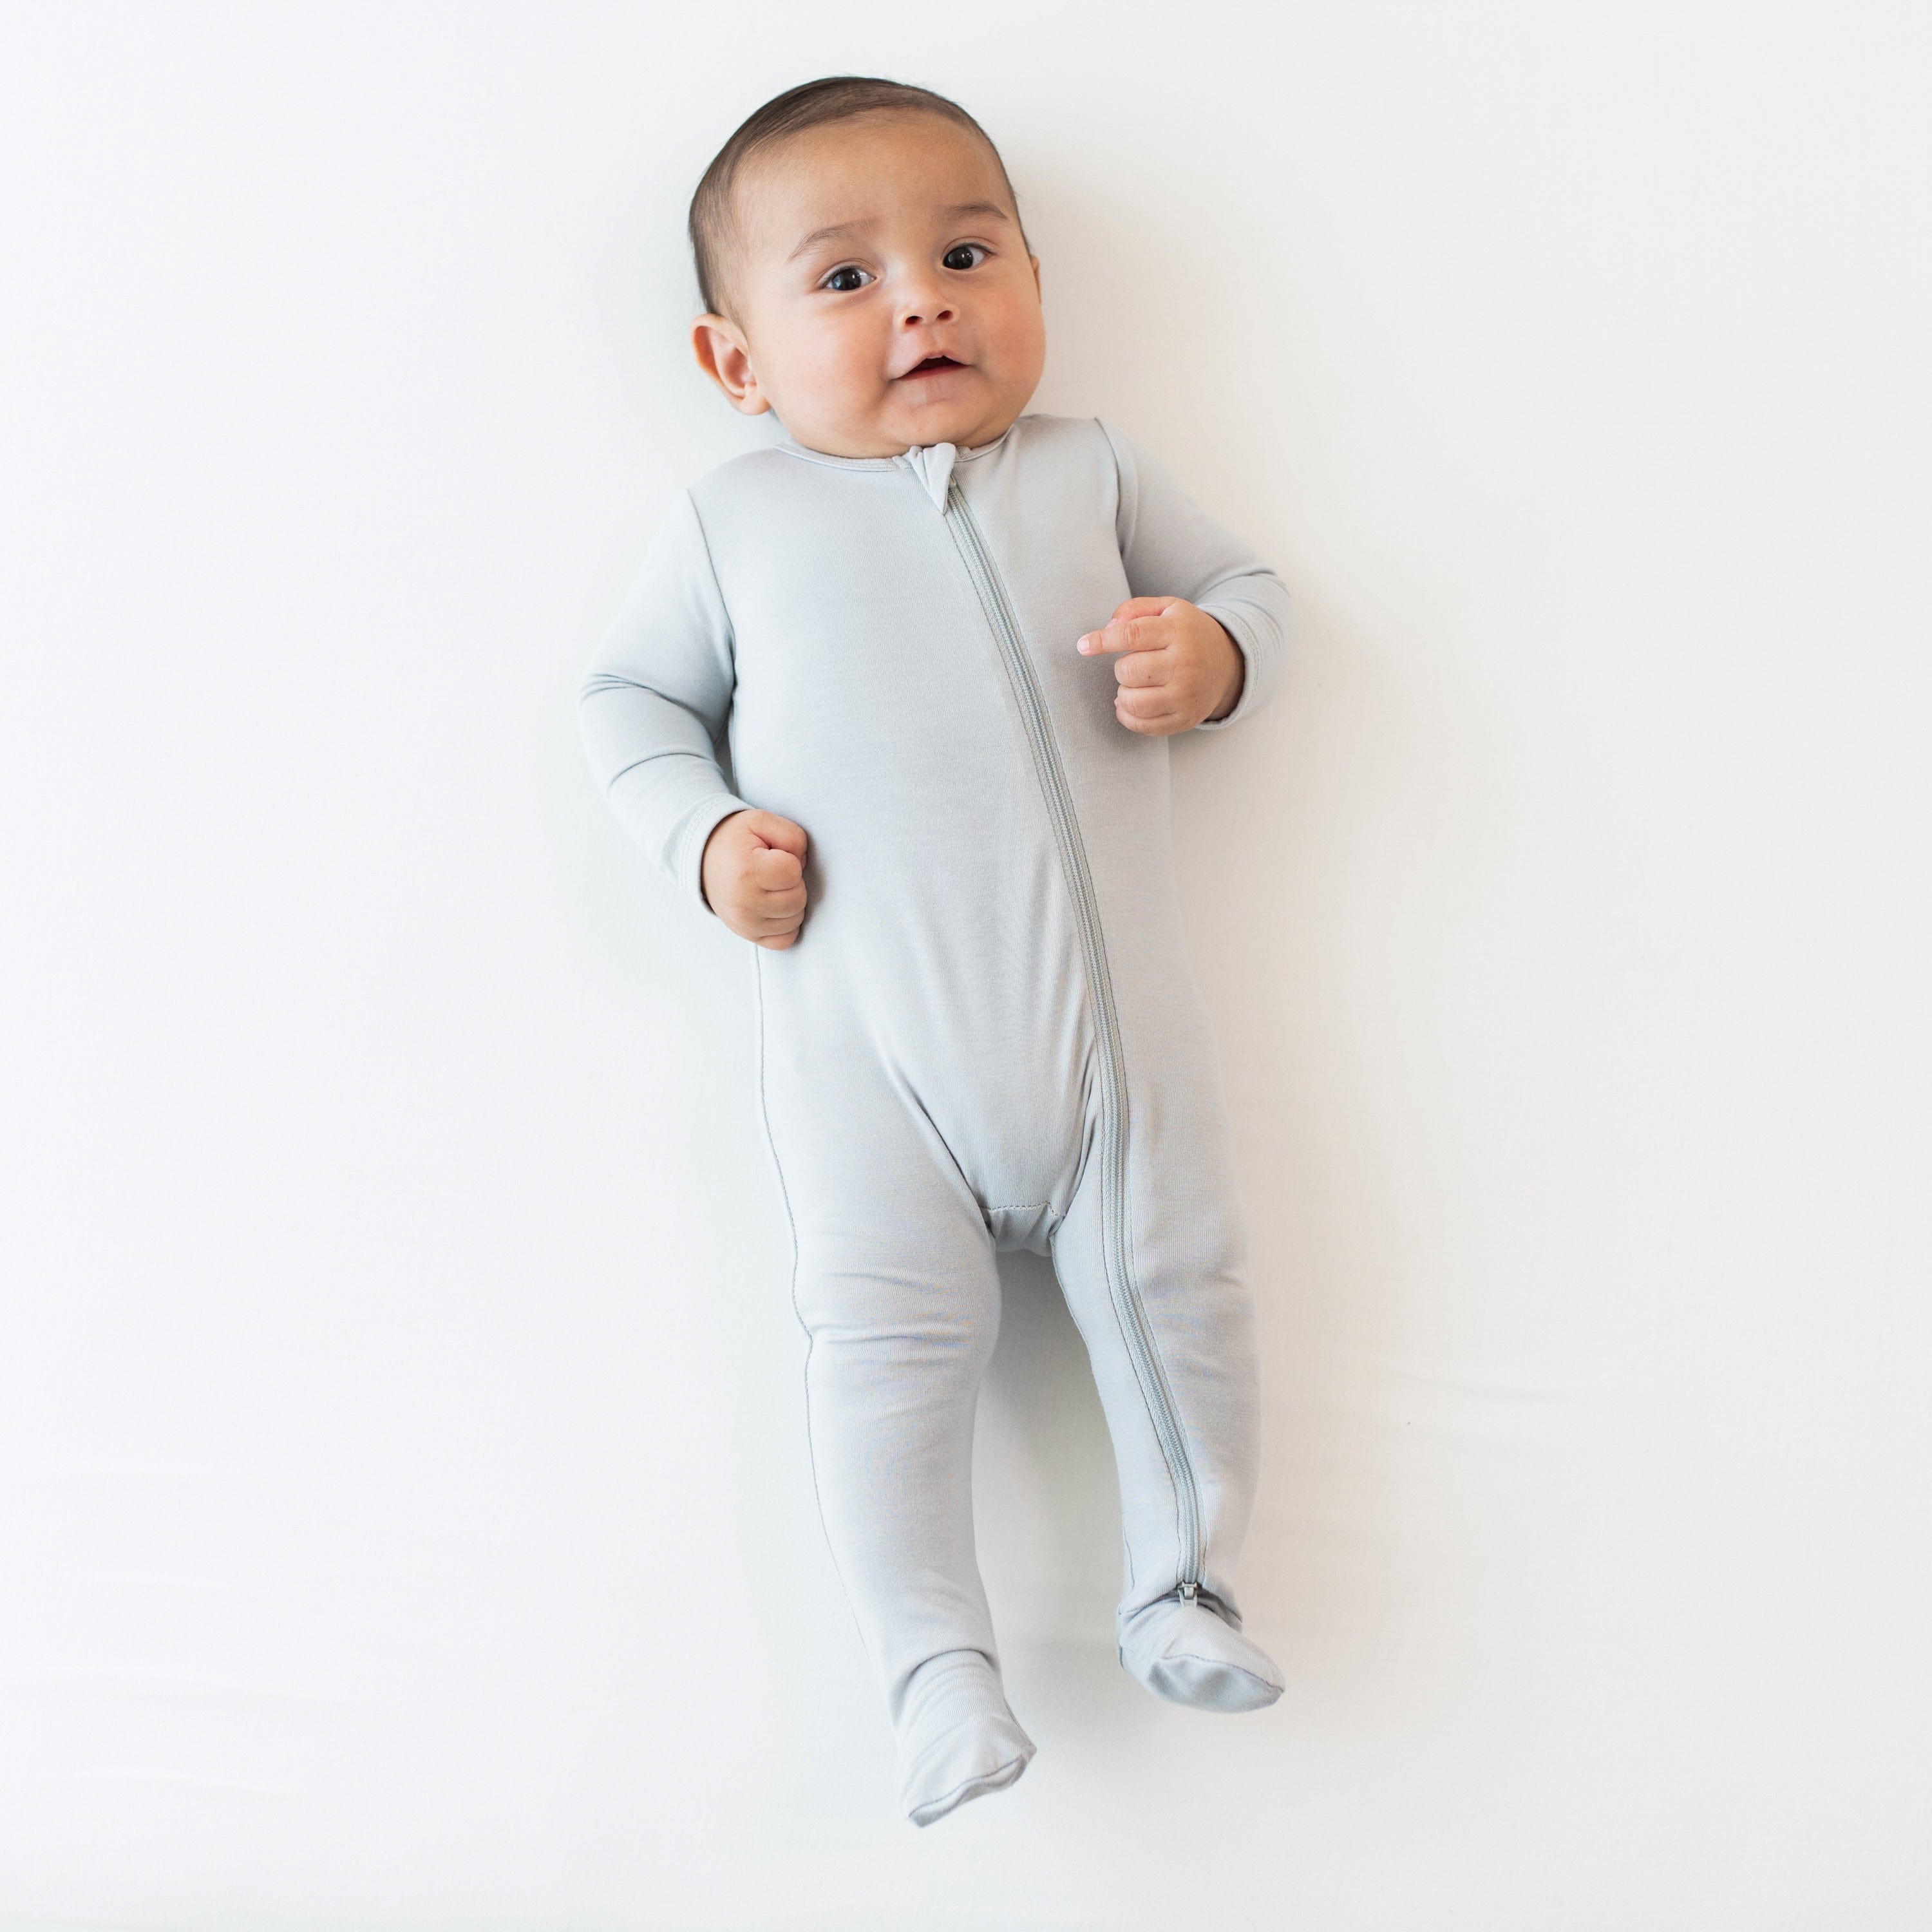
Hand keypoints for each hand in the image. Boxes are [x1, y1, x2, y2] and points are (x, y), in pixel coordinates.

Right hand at [700, 808, 809, 948]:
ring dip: (792, 903)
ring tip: (773, 888)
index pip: (793, 872)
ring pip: (795, 920)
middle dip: (794, 883)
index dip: (791, 861)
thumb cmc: (736, 841)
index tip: (775, 856)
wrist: (704, 860)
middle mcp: (744, 902)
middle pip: (798, 899)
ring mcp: (745, 923)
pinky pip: (785, 940)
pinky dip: (787, 925)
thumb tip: (803, 864)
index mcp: (746, 871)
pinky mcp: (749, 935)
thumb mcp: (761, 821)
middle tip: (774, 873)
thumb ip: (790, 835)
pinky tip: (776, 908)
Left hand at [1077, 596, 1244, 733]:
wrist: (1227, 664)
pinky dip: (1127, 715)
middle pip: (1128, 671)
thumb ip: (1134, 609)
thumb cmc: (1186, 633)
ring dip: (1124, 692)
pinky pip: (1142, 725)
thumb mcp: (1167, 608)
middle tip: (1135, 663)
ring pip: (1132, 701)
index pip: (1131, 635)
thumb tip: (1108, 628)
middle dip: (1122, 667)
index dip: (1101, 641)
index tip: (1083, 646)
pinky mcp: (1184, 719)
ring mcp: (1186, 695)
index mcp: (1179, 631)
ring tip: (1136, 683)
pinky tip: (1133, 703)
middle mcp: (1185, 664)